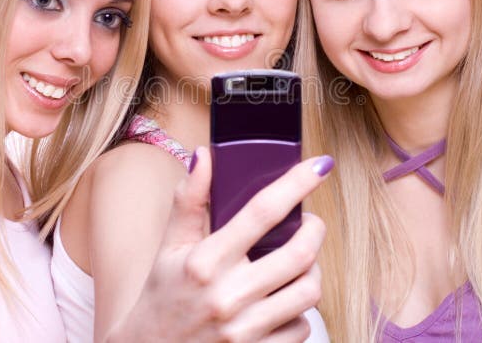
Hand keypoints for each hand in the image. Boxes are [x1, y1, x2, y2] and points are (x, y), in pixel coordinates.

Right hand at [110, 147, 332, 342]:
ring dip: (312, 270)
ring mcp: (245, 330)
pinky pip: (302, 326)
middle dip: (315, 231)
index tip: (320, 166)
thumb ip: (189, 201)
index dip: (296, 184)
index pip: (262, 212)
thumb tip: (204, 156)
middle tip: (309, 223)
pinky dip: (299, 310)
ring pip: (308, 291)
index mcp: (205, 262)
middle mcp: (227, 296)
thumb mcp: (169, 247)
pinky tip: (282, 300)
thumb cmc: (162, 297)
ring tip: (299, 262)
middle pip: (299, 254)